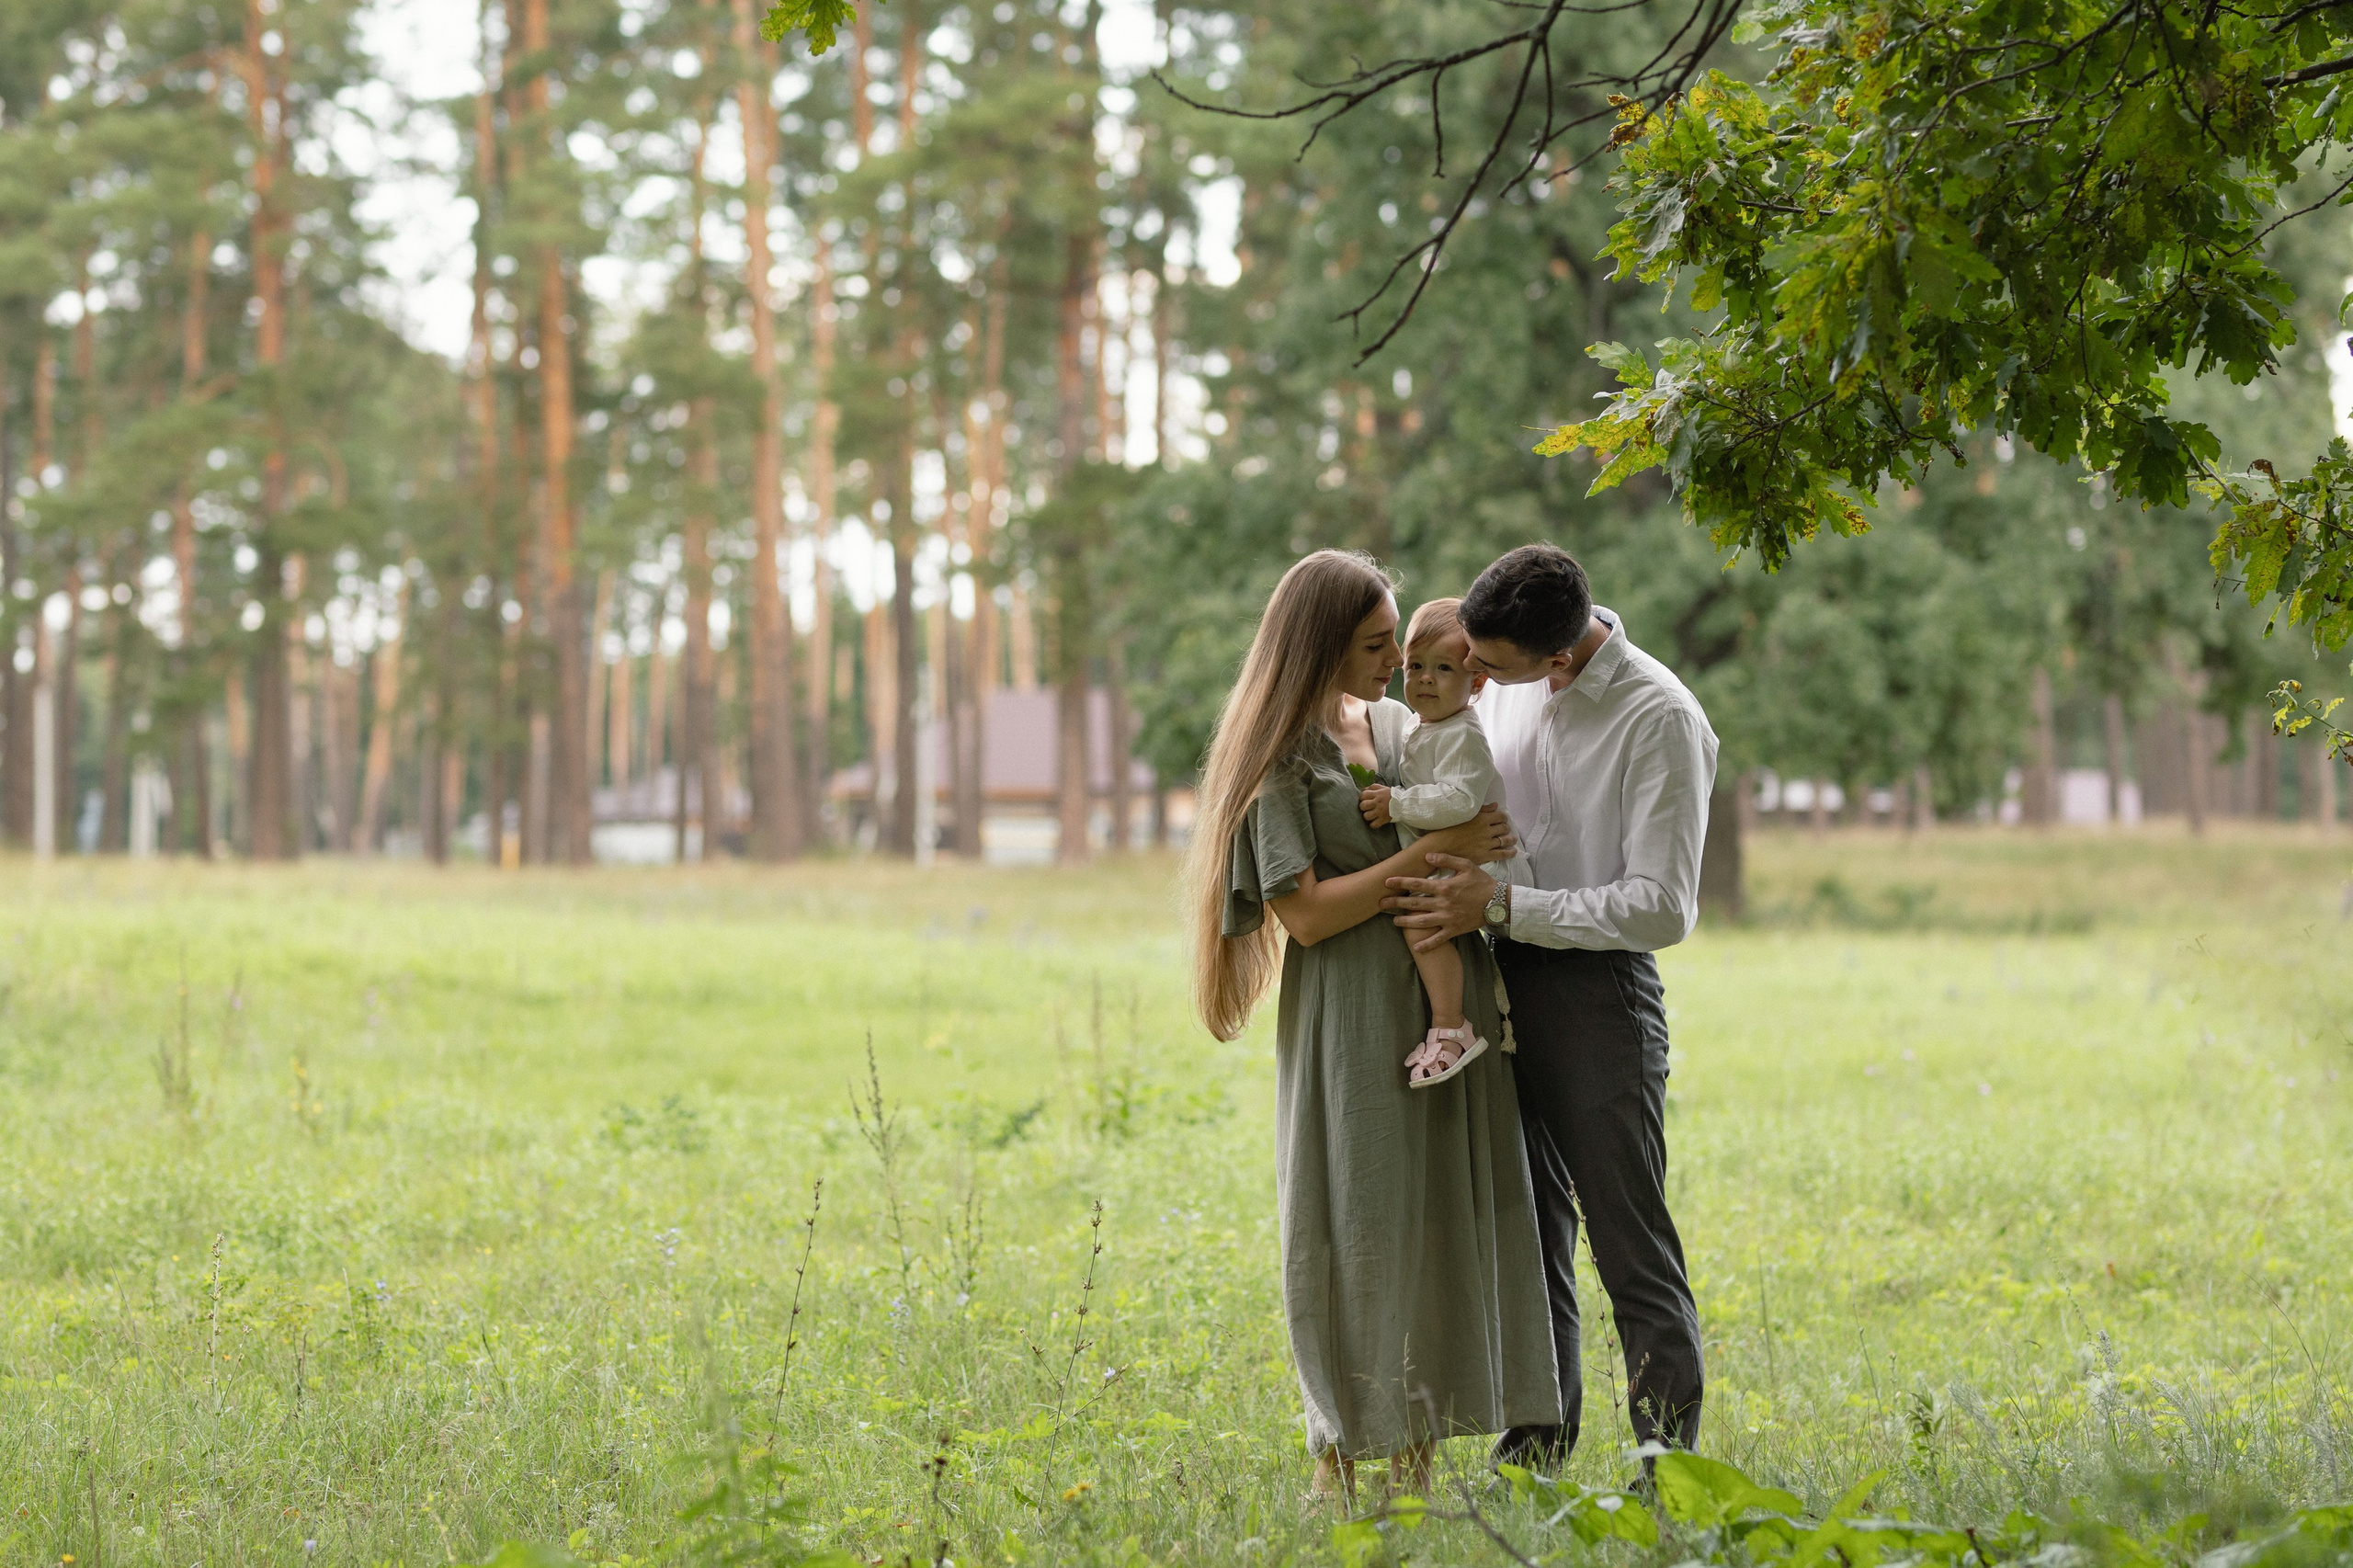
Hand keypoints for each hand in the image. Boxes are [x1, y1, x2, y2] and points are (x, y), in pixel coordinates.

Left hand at [1358, 785, 1392, 827]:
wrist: (1403, 804)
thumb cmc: (1392, 796)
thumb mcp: (1383, 788)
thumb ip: (1373, 787)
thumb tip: (1364, 790)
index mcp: (1377, 794)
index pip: (1363, 795)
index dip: (1362, 797)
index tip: (1365, 799)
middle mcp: (1378, 803)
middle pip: (1363, 805)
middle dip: (1363, 807)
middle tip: (1367, 807)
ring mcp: (1380, 812)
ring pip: (1366, 816)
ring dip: (1367, 816)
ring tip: (1370, 814)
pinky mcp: (1383, 820)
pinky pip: (1374, 825)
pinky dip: (1373, 824)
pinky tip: (1374, 821)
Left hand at [1380, 854, 1494, 953]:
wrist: (1499, 902)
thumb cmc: (1482, 882)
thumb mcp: (1466, 866)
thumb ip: (1446, 860)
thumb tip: (1427, 856)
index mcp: (1444, 887)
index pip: (1417, 885)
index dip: (1400, 882)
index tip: (1386, 882)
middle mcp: (1442, 904)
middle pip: (1414, 904)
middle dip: (1396, 903)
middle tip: (1381, 904)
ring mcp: (1447, 918)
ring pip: (1421, 922)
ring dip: (1406, 922)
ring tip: (1394, 921)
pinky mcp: (1454, 929)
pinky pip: (1438, 939)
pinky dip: (1427, 945)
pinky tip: (1416, 948)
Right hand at [1420, 802, 1515, 862]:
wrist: (1439, 846)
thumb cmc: (1448, 828)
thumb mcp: (1464, 814)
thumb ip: (1482, 810)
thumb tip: (1496, 805)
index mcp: (1482, 818)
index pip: (1500, 816)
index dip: (1503, 817)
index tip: (1502, 819)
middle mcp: (1486, 831)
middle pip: (1504, 828)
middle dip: (1506, 828)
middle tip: (1505, 829)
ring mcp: (1486, 844)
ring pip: (1505, 840)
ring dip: (1510, 839)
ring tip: (1512, 839)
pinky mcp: (1484, 855)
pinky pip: (1501, 854)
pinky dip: (1510, 853)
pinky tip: (1513, 851)